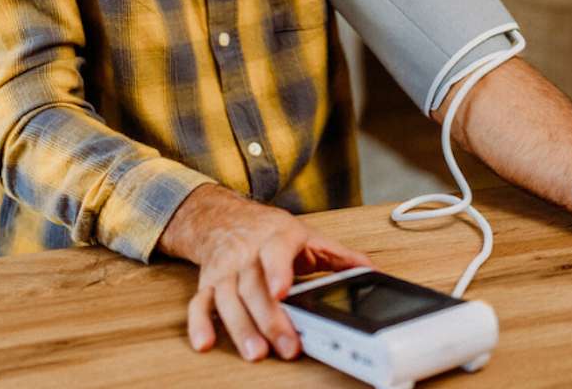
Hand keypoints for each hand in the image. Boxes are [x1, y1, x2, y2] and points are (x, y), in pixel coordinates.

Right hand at [158, 184, 372, 361]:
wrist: (223, 218)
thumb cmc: (268, 231)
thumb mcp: (306, 236)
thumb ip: (339, 257)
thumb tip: (372, 272)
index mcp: (275, 238)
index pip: (275, 252)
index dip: (277, 271)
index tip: (281, 291)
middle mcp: (246, 254)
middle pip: (254, 287)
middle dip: (270, 319)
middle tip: (286, 345)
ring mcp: (225, 270)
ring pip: (228, 299)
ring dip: (240, 327)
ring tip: (255, 352)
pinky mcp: (208, 284)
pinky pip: (200, 303)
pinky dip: (200, 323)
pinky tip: (205, 343)